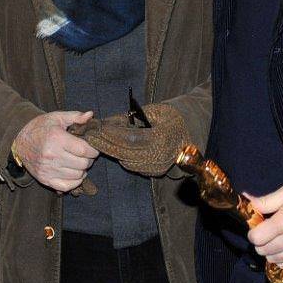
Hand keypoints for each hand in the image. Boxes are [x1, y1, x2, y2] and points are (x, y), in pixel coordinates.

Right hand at [13, 111, 99, 191]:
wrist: (19, 141)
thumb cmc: (40, 127)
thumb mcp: (57, 117)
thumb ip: (75, 116)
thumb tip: (91, 115)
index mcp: (56, 139)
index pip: (83, 150)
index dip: (93, 150)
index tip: (93, 147)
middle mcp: (52, 156)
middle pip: (82, 164)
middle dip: (89, 159)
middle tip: (86, 154)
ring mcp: (47, 169)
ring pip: (77, 175)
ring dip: (83, 169)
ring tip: (79, 161)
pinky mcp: (45, 179)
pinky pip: (67, 186)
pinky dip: (75, 181)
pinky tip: (74, 172)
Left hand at [68, 103, 188, 175]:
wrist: (193, 130)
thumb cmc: (173, 115)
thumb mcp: (155, 110)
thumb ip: (131, 117)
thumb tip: (107, 122)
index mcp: (163, 138)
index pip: (130, 139)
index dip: (112, 135)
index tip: (97, 129)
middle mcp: (161, 156)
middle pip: (126, 153)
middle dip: (106, 145)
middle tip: (90, 138)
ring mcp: (159, 167)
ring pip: (127, 161)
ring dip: (111, 152)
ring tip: (98, 141)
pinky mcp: (156, 172)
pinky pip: (133, 166)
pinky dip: (122, 157)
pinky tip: (113, 148)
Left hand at [245, 183, 282, 266]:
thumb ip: (266, 200)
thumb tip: (247, 200)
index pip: (256, 238)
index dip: (252, 232)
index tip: (257, 227)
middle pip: (263, 250)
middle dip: (260, 242)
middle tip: (266, 232)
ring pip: (273, 260)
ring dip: (270, 251)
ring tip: (276, 239)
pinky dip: (282, 258)